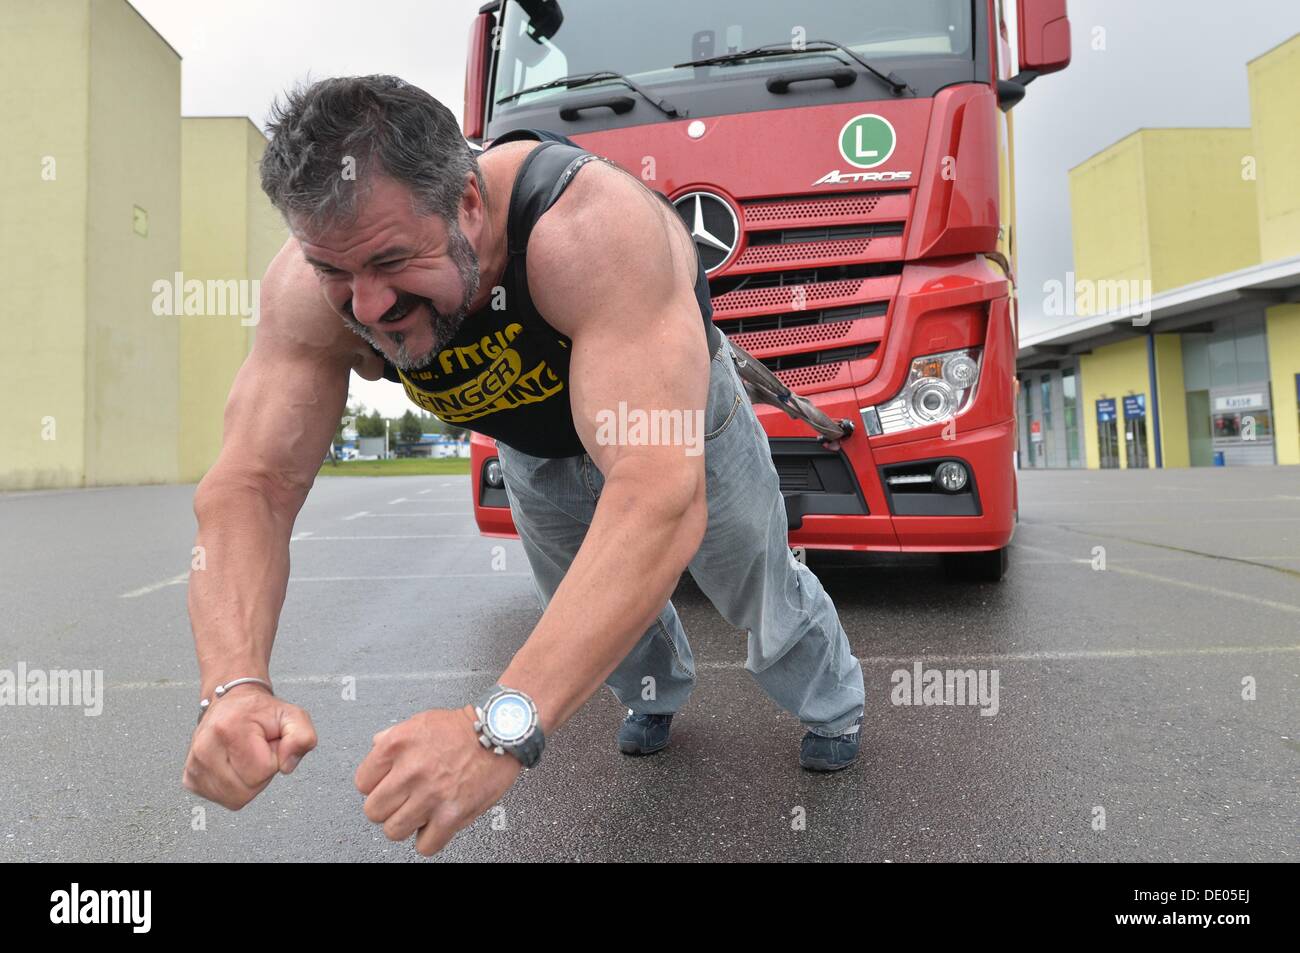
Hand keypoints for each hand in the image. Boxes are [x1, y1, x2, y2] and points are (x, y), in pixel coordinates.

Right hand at [181, 685, 317, 809]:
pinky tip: (232, 766)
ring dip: (246, 783)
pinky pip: (221, 799)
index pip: (260, 771)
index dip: (272, 760)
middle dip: (259, 774)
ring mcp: (194, 765)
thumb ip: (302, 737)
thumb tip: (287, 766)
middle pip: (245, 791)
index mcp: (229, 729)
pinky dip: (231, 788)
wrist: (232, 704)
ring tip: (245, 757)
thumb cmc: (261, 713)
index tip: (266, 743)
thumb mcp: (292, 716)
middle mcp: (205, 748)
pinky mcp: (190, 778)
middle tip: (256, 751)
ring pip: (233, 799)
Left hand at [356, 706, 521, 855]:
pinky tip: (436, 824)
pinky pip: (425, 845)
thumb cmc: (464, 727)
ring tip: (420, 813)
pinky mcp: (452, 814)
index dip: (375, 787)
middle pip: (374, 811)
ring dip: (407, 825)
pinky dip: (429, 839)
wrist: (500, 731)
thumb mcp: (420, 721)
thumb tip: (375, 746)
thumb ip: (392, 735)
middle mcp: (410, 770)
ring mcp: (430, 794)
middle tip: (403, 801)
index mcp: (397, 746)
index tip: (387, 787)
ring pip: (394, 831)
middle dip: (388, 808)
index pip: (362, 783)